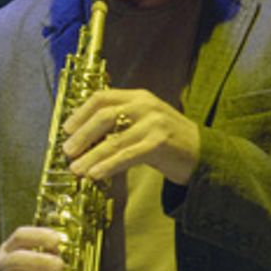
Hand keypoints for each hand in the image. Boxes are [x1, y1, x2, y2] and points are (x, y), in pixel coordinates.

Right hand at [0, 225, 64, 270]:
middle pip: (17, 257)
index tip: (56, 241)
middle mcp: (1, 265)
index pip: (21, 236)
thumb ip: (47, 257)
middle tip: (58, 267)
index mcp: (10, 250)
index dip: (39, 235)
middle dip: (42, 261)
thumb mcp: (34, 265)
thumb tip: (63, 255)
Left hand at [62, 88, 199, 184]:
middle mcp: (145, 105)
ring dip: (91, 156)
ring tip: (76, 169)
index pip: (102, 97)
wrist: (204, 155)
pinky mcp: (160, 143)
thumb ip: (117, 125)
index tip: (66, 129)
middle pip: (104, 115)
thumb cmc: (166, 142)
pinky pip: (127, 155)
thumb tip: (80, 140)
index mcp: (138, 97)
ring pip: (114, 139)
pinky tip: (95, 174)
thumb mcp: (141, 124)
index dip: (80, 113)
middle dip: (82, 135)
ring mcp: (154, 123)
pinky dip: (108, 165)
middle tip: (67, 151)